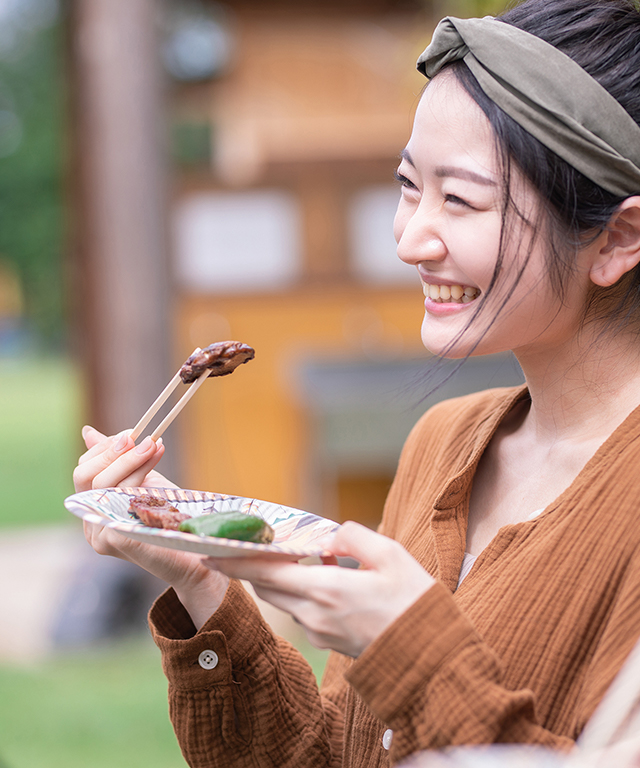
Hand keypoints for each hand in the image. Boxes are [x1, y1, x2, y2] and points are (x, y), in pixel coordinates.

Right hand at [75, 425, 227, 628]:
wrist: (193, 553)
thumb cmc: (169, 517)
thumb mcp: (141, 481)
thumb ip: (118, 461)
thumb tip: (88, 432)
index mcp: (93, 509)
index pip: (83, 470)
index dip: (105, 448)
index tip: (132, 432)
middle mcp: (91, 525)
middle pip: (86, 476)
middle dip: (116, 451)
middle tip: (144, 439)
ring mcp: (101, 534)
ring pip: (103, 484)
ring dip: (132, 460)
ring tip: (155, 446)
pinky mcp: (117, 539)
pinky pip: (121, 500)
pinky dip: (140, 479)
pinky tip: (156, 470)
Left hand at [203, 521, 434, 656]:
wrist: (431, 654)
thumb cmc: (413, 602)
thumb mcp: (390, 554)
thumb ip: (353, 537)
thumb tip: (330, 537)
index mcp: (325, 590)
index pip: (265, 575)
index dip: (234, 564)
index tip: (209, 553)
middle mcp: (314, 614)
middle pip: (269, 589)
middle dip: (253, 568)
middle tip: (244, 547)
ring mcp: (320, 632)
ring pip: (286, 601)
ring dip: (281, 579)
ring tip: (289, 555)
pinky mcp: (330, 642)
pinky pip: (305, 612)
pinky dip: (302, 592)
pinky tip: (325, 576)